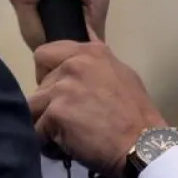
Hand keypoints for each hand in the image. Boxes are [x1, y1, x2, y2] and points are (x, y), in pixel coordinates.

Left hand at [29, 37, 165, 175]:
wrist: (145, 145)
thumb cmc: (136, 115)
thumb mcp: (121, 75)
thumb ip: (95, 61)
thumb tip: (85, 31)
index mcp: (90, 53)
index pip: (45, 54)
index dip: (47, 74)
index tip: (61, 90)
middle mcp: (73, 66)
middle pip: (37, 86)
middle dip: (48, 104)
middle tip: (73, 118)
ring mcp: (62, 89)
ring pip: (32, 108)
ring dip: (45, 123)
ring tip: (68, 134)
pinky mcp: (55, 113)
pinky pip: (35, 131)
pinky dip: (47, 142)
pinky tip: (67, 146)